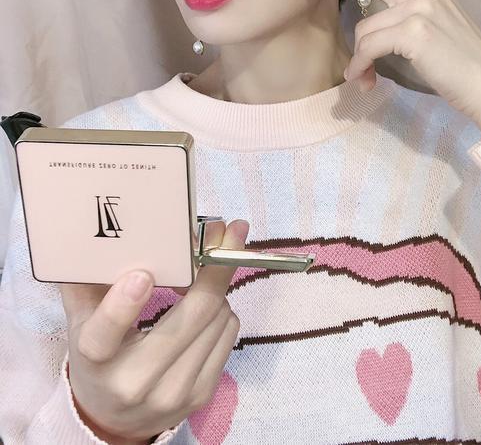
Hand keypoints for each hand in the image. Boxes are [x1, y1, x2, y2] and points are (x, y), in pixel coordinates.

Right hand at [58, 219, 249, 442]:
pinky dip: (222, 309)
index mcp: (95, 359)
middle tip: (220, 230)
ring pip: (218, 318)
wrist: (113, 419)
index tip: (142, 273)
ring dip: (217, 287)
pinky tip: (207, 305)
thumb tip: (96, 230)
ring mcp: (173, 392)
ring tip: (206, 272)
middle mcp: (135, 382)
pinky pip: (229, 333)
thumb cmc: (98, 357)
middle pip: (191, 316)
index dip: (123, 305)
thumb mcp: (82, 319)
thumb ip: (86, 278)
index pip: (103, 335)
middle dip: (212, 268)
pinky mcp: (202, 395)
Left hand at [283, 0, 480, 138]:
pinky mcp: (414, 30)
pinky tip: (366, 81)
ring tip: (365, 76)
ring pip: (364, 26)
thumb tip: (371, 22)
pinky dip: (363, 68)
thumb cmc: (461, 64)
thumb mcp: (435, 25)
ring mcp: (420, 6)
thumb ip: (406, 12)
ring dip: (361, 57)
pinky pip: (369, 47)